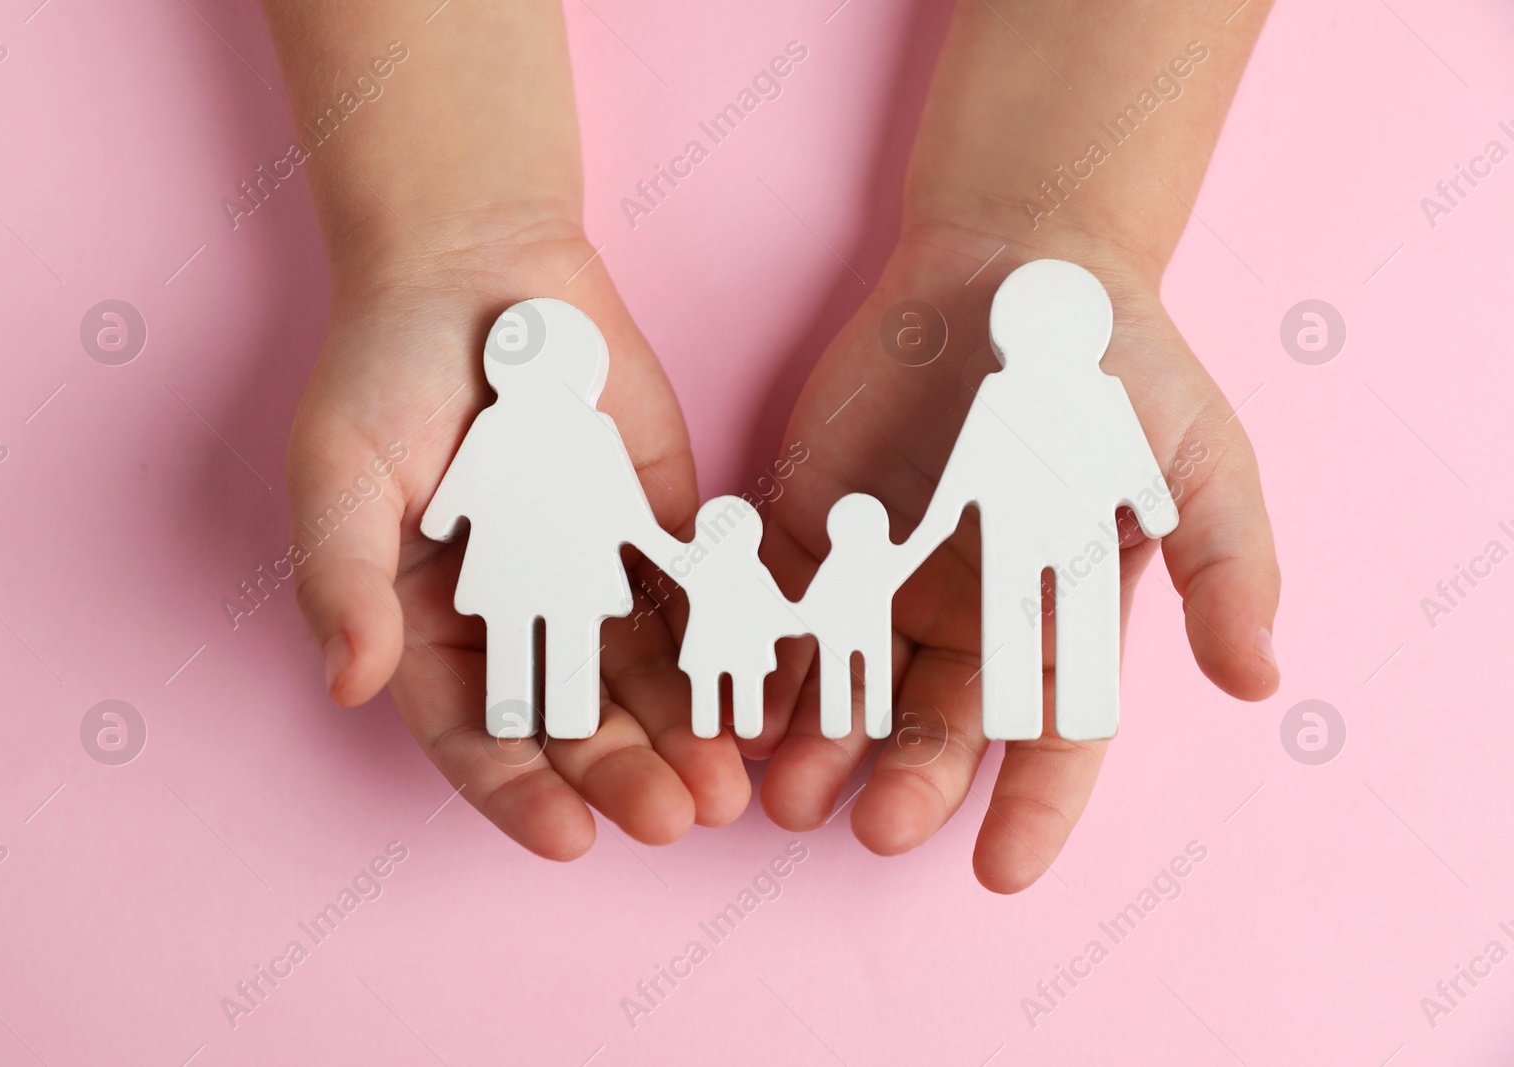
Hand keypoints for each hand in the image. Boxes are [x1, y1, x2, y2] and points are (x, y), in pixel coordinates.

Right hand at [286, 218, 749, 857]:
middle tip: (672, 818)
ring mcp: (593, 576)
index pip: (475, 732)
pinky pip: (694, 597)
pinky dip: (724, 646)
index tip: (567, 836)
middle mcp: (519, 618)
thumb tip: (349, 684)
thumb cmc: (385, 370)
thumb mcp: (340, 475)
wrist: (477, 265)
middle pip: (575, 719)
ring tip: (727, 785)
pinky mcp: (658, 527)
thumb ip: (345, 581)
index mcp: (430, 624)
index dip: (517, 790)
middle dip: (621, 774)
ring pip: (644, 675)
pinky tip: (759, 691)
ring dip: (682, 733)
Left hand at [747, 222, 1279, 889]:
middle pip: (933, 725)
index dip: (1032, 808)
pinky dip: (762, 657)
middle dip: (905, 781)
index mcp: (1056, 619)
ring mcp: (884, 576)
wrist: (1016, 266)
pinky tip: (739, 702)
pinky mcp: (813, 530)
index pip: (1050, 740)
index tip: (1000, 871)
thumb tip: (1259, 683)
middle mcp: (965, 616)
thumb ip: (1222, 567)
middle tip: (869, 828)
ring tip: (786, 794)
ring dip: (817, 744)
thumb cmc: (1122, 366)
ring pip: (846, 684)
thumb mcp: (1197, 461)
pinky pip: (782, 608)